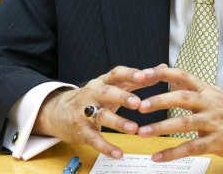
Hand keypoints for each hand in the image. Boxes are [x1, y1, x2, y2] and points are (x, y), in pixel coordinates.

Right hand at [33, 64, 165, 158]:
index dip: (130, 74)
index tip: (145, 75)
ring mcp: (85, 112)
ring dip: (118, 122)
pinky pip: (94, 139)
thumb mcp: (113, 85)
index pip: (116, 73)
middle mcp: (93, 93)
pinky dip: (106, 147)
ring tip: (134, 129)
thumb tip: (163, 68)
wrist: (59, 112)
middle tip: (138, 103)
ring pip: (102, 116)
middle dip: (123, 97)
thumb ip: (137, 78)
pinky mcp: (82, 130)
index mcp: (103, 81)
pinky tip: (119, 153)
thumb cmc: (95, 97)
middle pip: (107, 92)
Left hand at [136, 67, 222, 161]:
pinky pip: (192, 148)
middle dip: (160, 100)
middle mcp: (210, 103)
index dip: (163, 74)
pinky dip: (173, 153)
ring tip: (142, 132)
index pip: (183, 75)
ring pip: (185, 123)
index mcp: (207, 90)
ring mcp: (215, 123)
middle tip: (140, 106)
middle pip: (183, 97)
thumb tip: (163, 69)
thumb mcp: (212, 93)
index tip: (142, 75)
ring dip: (162, 128)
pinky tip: (157, 158)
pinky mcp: (218, 142)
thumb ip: (187, 84)